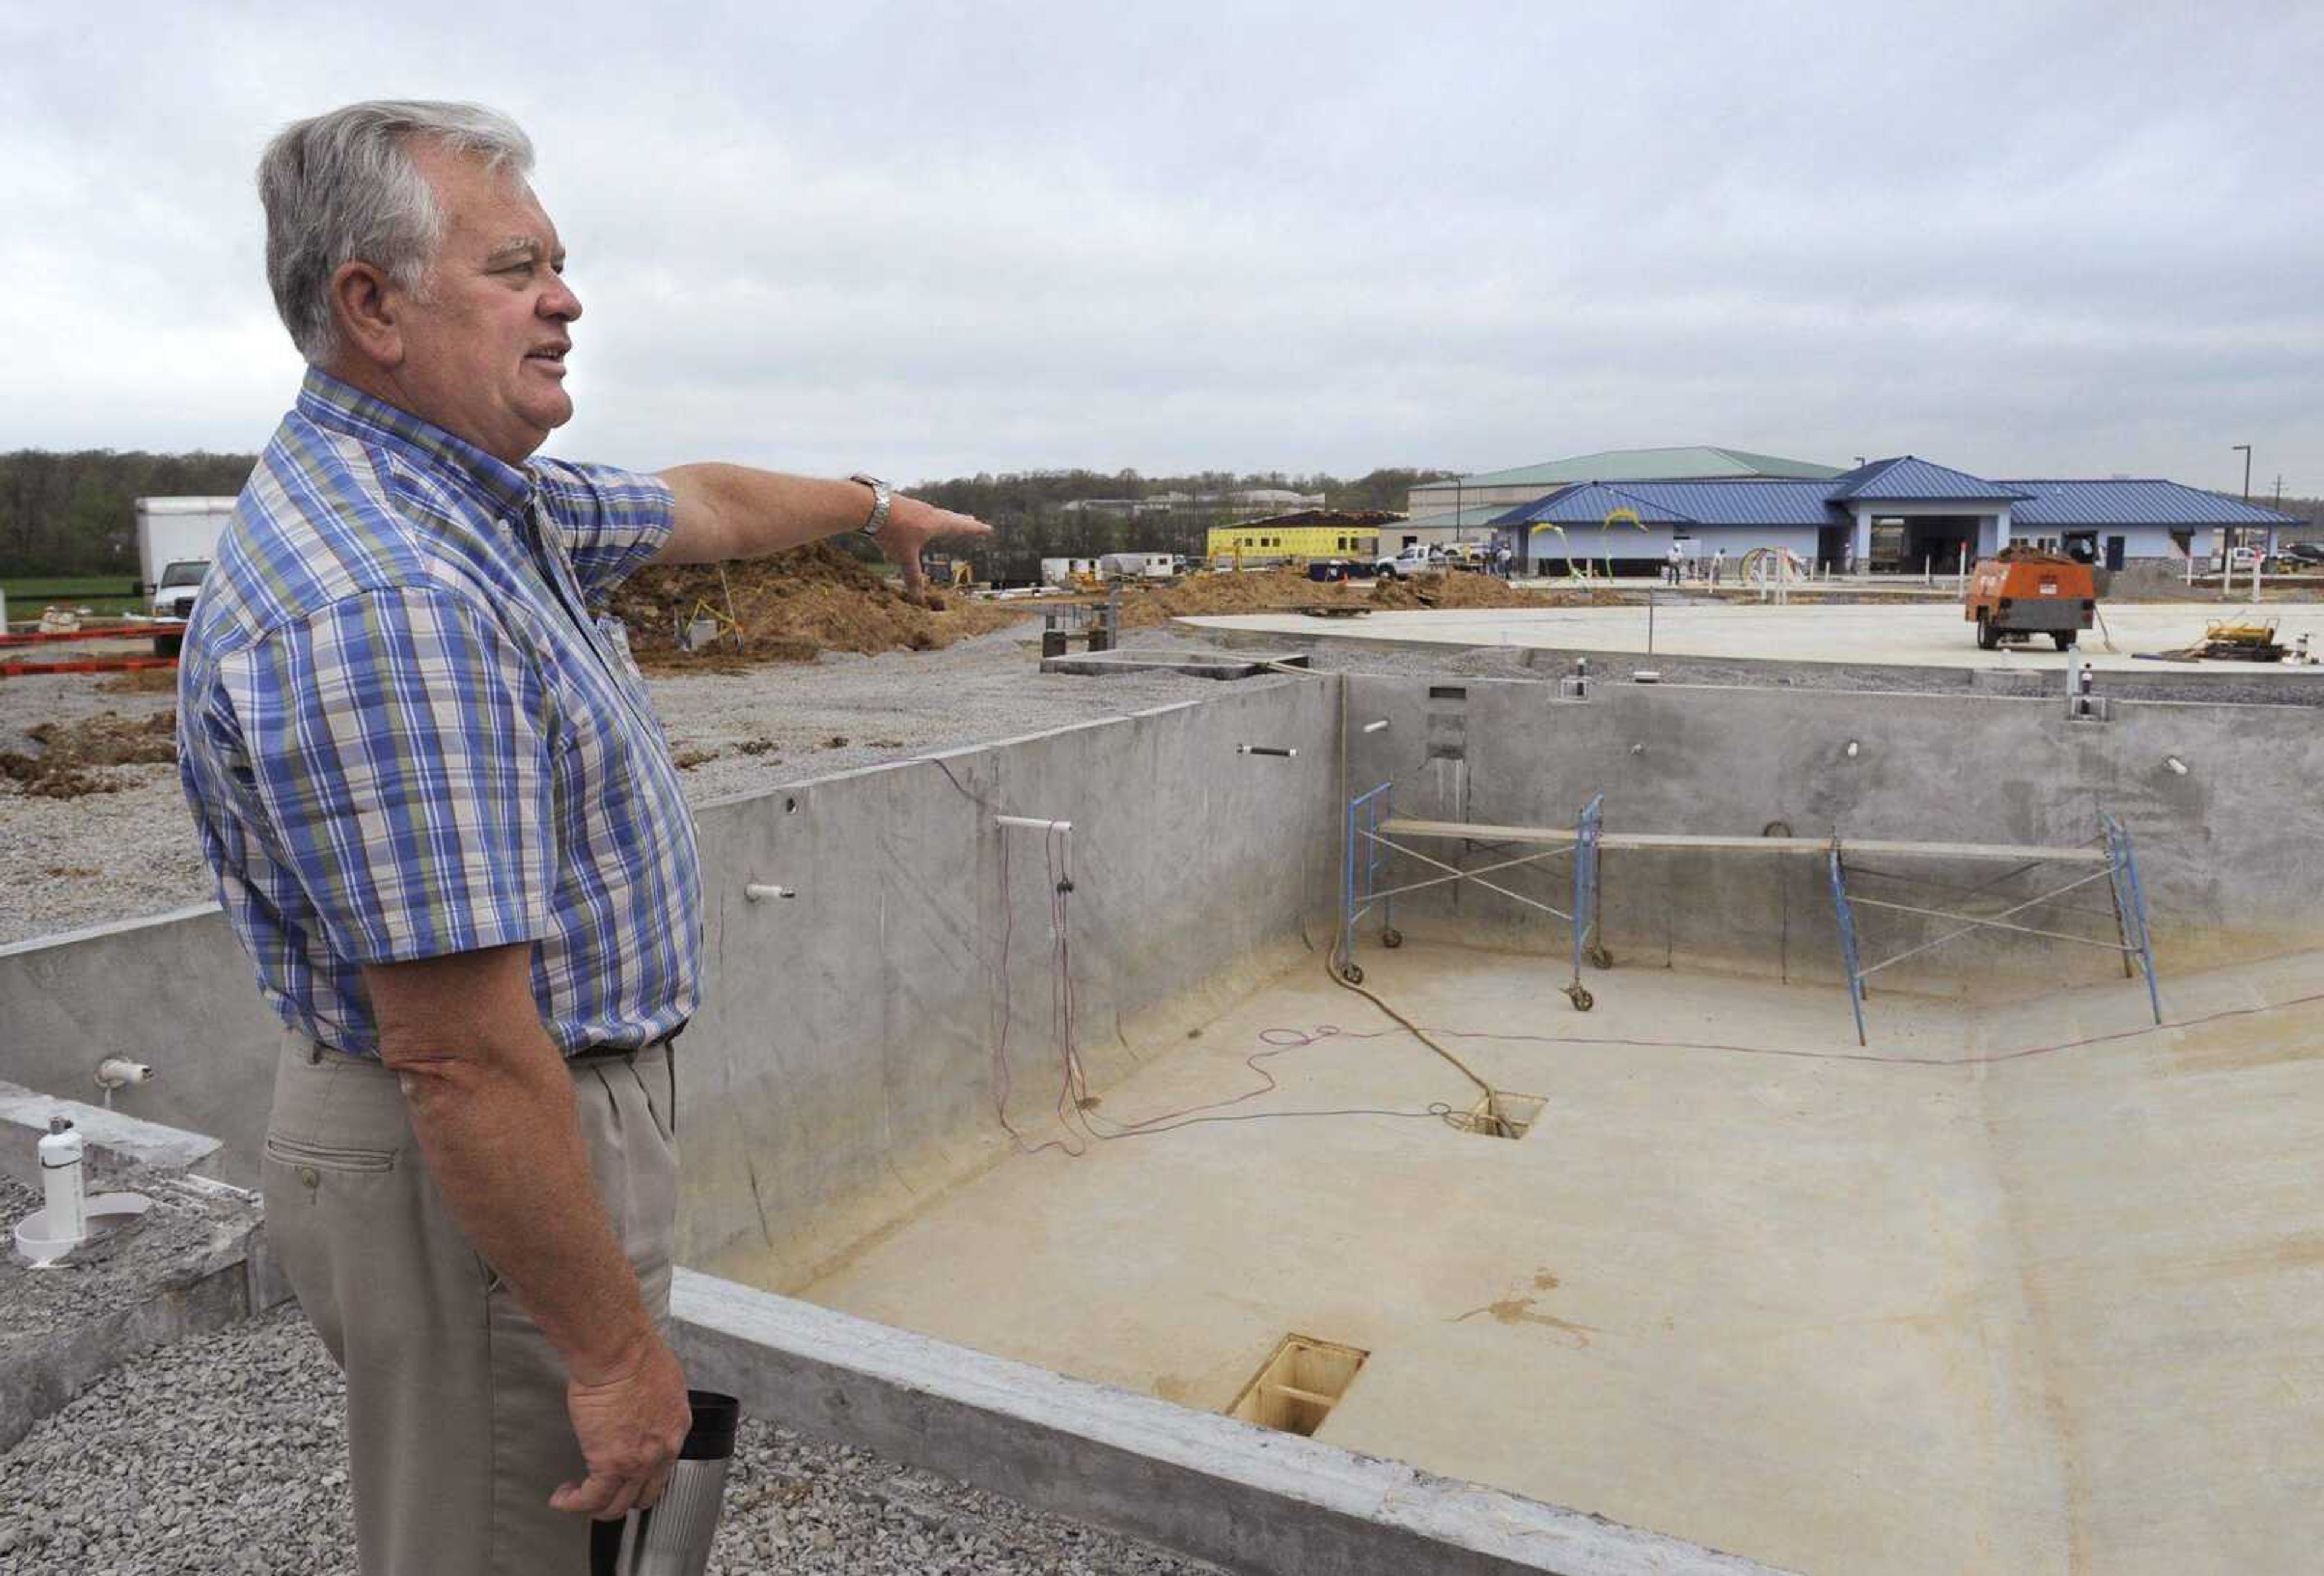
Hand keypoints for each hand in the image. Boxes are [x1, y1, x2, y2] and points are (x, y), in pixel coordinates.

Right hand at [551, 1331, 691, 1520]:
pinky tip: (563, 1497)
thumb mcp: (663, 1381)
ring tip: (577, 1498)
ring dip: (595, 1506)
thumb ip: (656, 1403)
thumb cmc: (635, 1355)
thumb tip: (643, 1407)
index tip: (625, 1477)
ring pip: (617, 1505)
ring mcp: (638, 1462)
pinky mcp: (609, 1464)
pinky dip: (574, 1503)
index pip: (663, 1469)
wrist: (619, 1353)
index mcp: (675, 1429)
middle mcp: (662, 1451)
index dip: (642, 1478)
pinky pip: (591, 1498)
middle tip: (602, 1494)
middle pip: (644, 1495)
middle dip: (621, 1499)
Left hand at [875, 496, 991, 593]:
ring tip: (948, 519)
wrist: (869, 506)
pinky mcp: (903, 503)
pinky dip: (927, 515)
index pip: (961, 527)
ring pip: (936, 512)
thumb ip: (912, 576)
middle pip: (951, 517)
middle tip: (973, 519)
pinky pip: (921, 511)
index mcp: (936, 524)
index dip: (975, 529)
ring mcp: (916, 506)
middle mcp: (929, 513)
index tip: (988, 528)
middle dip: (963, 521)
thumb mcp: (903, 557)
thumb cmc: (891, 531)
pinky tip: (918, 517)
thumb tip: (918, 600)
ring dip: (945, 516)